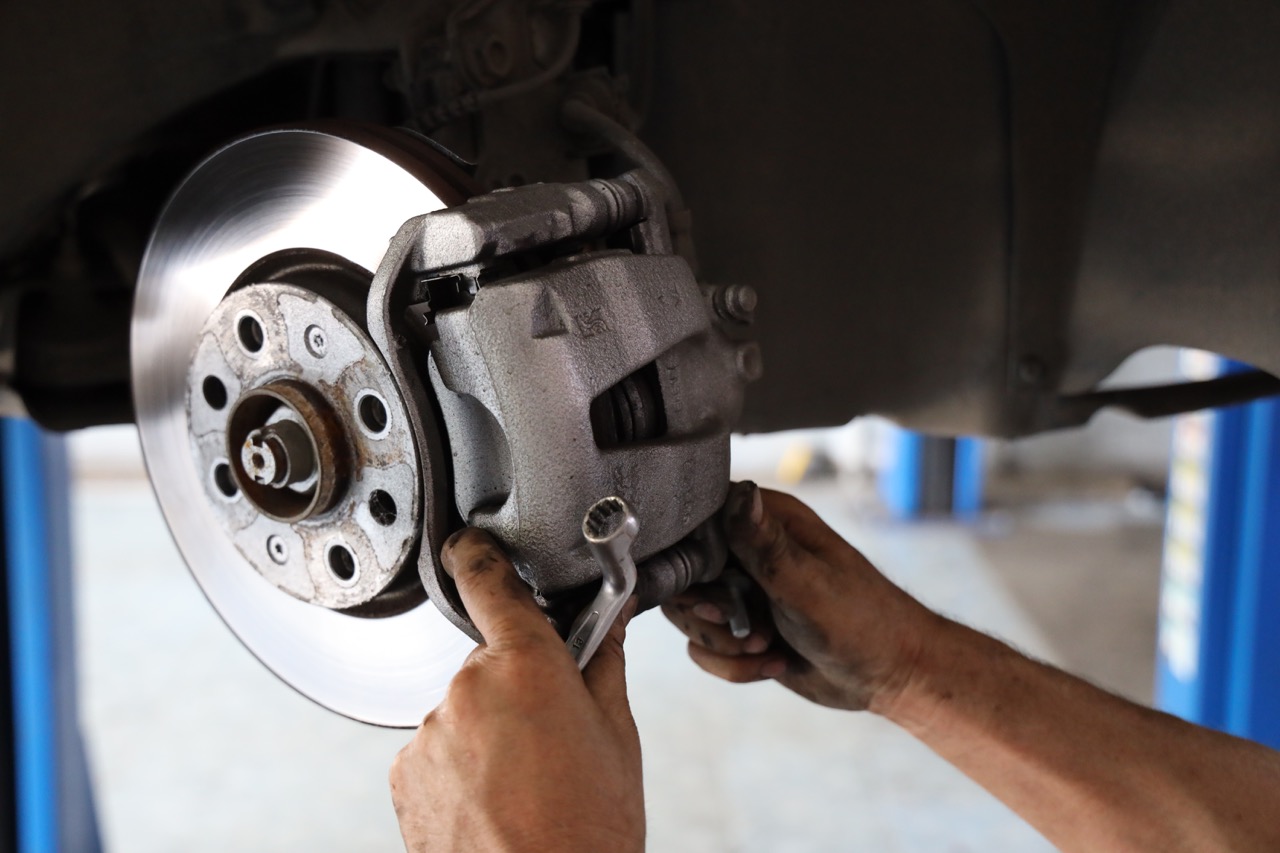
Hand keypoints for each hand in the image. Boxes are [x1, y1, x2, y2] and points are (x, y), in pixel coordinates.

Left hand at [389, 528, 644, 851]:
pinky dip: (461, 765)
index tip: (473, 544)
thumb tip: (610, 619)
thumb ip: (603, 663)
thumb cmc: (588, 832)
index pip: (490, 580)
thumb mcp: (617, 737)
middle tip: (553, 734)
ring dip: (489, 729)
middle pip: (492, 661)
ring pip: (465, 708)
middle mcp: (468, 689)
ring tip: (527, 781)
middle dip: (518, 684)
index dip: (480, 554)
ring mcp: (431, 733)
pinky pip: (438, 748)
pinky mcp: (406, 773)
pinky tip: (496, 799)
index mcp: (527, 665)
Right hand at [663, 482, 937, 711]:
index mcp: (764, 522)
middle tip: (750, 628)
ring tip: (768, 647)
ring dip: (724, 645)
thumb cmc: (862, 622)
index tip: (720, 592)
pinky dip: (734, 667)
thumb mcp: (809, 583)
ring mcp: (741, 592)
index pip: (695, 522)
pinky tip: (774, 663)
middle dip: (709, 616)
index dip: (692, 560)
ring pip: (688, 617)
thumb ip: (765, 545)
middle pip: (681, 576)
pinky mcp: (741, 630)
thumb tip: (740, 493)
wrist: (890, 675)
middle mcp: (746, 552)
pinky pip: (704, 650)